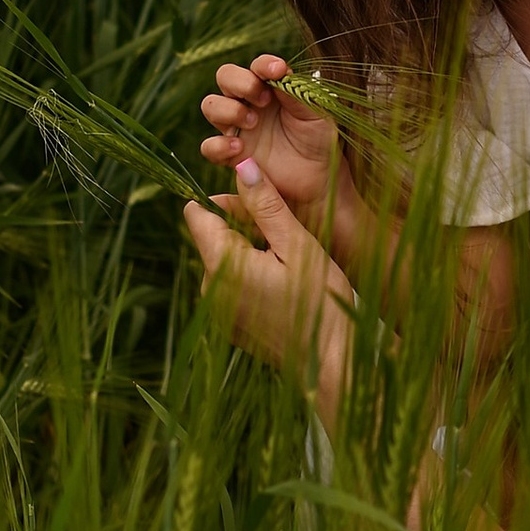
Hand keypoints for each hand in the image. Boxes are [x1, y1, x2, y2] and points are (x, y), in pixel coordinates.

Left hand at [183, 158, 352, 406]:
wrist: (331, 365)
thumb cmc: (320, 303)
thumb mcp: (298, 245)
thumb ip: (266, 205)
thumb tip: (241, 166)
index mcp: (221, 264)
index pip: (197, 214)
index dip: (226, 201)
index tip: (260, 207)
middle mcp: (208, 290)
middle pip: (213, 237)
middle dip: (243, 228)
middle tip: (287, 237)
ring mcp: (217, 312)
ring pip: (224, 261)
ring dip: (250, 254)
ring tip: (290, 265)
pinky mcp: (229, 327)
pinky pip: (231, 287)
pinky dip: (252, 279)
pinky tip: (285, 288)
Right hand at [199, 56, 337, 226]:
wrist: (319, 179)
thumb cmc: (319, 140)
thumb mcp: (316, 113)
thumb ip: (297, 92)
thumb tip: (279, 73)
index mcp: (271, 88)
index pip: (257, 66)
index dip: (263, 64)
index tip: (277, 71)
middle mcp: (249, 103)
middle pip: (225, 77)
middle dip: (240, 83)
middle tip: (262, 100)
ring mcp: (237, 128)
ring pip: (211, 105)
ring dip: (228, 109)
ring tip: (252, 123)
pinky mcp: (231, 155)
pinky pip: (209, 146)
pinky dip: (218, 144)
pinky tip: (239, 148)